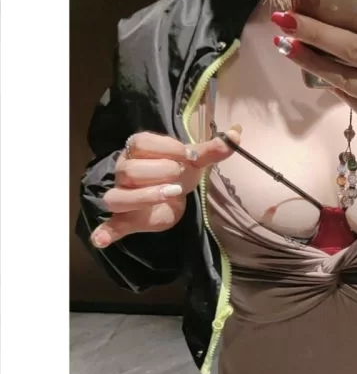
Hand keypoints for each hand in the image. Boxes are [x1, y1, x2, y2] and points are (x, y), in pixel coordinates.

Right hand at [90, 127, 241, 247]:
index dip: (165, 147)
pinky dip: (104, 233)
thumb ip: (212, 149)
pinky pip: (109, 226)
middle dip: (158, 172)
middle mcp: (124, 171)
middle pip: (130, 170)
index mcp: (138, 151)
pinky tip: (101, 240)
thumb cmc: (177, 171)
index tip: (189, 154)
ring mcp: (123, 196)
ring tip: (170, 195)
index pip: (140, 142)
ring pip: (118, 196)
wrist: (171, 195)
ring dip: (142, 197)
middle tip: (181, 178)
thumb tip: (237, 133)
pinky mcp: (124, 220)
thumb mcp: (194, 161)